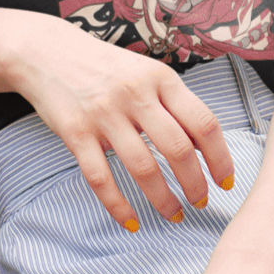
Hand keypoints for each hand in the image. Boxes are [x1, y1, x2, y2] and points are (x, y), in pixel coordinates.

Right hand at [8, 17, 234, 230]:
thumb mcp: (146, 73)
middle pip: (177, 149)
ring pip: (143, 168)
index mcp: (160, 78)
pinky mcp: (75, 132)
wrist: (48, 52)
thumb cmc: (106, 66)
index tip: (225, 181)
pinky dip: (119, 206)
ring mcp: (104, 114)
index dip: (220, 157)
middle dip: (195, 184)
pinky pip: (101, 177)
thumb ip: (173, 104)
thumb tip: (204, 147)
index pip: (203, 122)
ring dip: (163, 200)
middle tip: (200, 203)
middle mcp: (135, 94)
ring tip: (173, 215)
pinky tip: (132, 222)